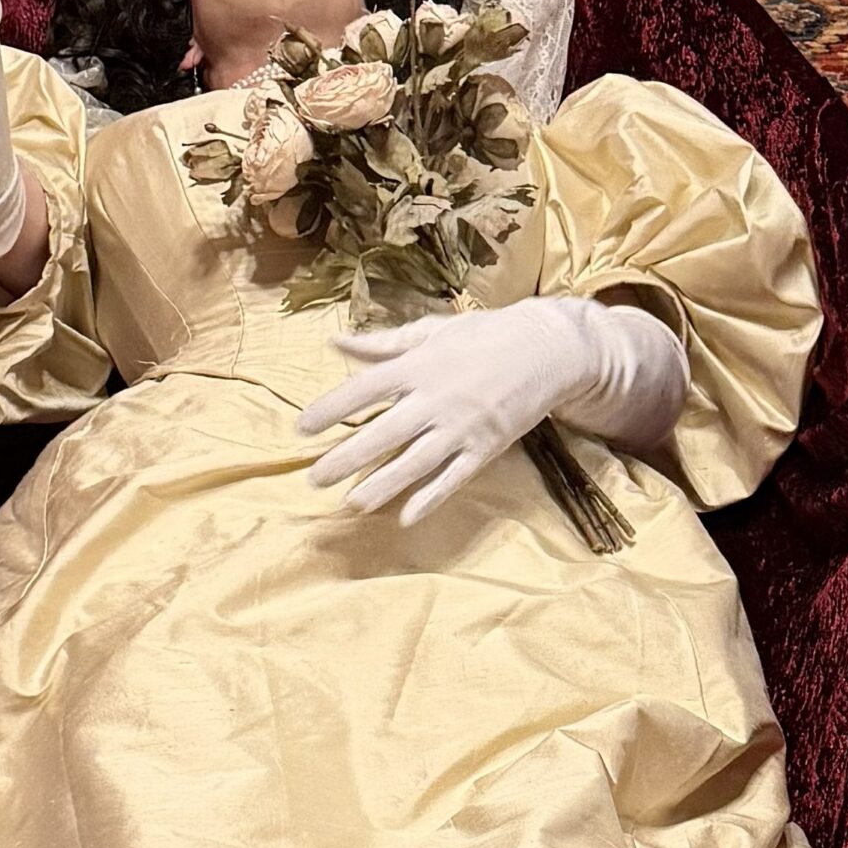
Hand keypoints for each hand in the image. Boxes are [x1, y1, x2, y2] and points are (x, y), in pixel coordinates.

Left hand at [297, 296, 688, 526]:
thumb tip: (335, 342)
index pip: (364, 389)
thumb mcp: (432, 330)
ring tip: (350, 503)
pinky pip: (453, 479)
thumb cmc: (484, 335)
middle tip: (314, 479)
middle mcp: (436, 399)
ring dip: (380, 485)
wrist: (546, 349)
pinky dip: (429, 499)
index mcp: (419, 365)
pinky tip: (405, 517)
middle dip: (346, 458)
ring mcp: (462, 427)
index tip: (301, 429)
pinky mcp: (485, 448)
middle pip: (382, 433)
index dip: (330, 410)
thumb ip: (383, 343)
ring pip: (414, 463)